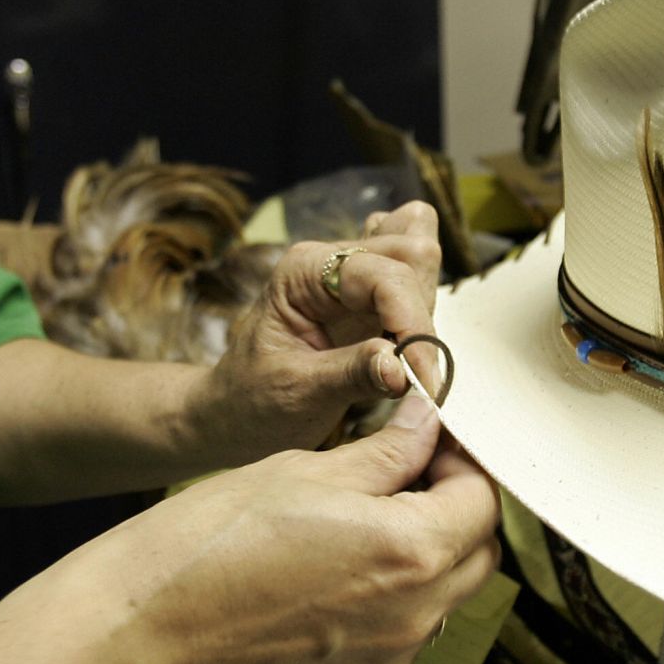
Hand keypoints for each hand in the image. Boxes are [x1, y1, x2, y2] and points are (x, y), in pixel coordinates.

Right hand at [68, 392, 499, 663]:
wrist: (148, 624)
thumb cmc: (215, 538)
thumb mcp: (308, 469)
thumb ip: (388, 451)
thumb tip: (429, 421)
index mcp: (412, 551)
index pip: (482, 500)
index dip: (461, 463)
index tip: (429, 444)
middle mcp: (415, 615)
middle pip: (477, 554)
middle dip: (457, 510)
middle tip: (407, 475)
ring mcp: (388, 656)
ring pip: (445, 597)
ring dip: (429, 556)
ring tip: (367, 521)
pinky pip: (404, 633)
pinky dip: (394, 599)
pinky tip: (341, 571)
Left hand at [186, 201, 445, 465]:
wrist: (237, 412)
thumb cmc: (254, 399)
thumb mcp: (297, 392)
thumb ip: (351, 375)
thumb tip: (403, 369)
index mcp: (304, 271)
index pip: (384, 275)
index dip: (412, 324)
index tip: (424, 379)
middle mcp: (333, 261)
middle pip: (413, 251)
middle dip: (421, 315)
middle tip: (413, 374)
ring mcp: (356, 276)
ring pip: (422, 260)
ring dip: (425, 314)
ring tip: (406, 366)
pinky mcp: (373, 298)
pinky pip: (417, 281)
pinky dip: (424, 314)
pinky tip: (404, 352)